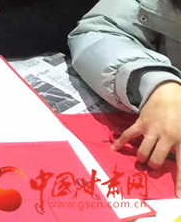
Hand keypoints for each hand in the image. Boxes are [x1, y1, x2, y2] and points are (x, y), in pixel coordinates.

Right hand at [113, 81, 180, 195]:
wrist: (168, 92)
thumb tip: (180, 152)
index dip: (179, 181)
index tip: (177, 195)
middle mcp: (166, 137)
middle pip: (156, 160)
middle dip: (153, 166)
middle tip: (152, 166)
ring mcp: (152, 130)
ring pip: (143, 151)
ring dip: (141, 158)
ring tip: (142, 160)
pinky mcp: (141, 123)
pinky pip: (129, 135)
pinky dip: (121, 142)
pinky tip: (114, 148)